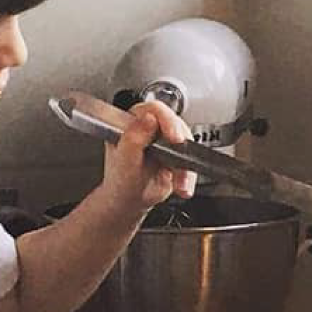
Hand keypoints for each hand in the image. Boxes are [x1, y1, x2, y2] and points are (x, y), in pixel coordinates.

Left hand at [71, 93, 196, 219]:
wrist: (130, 202)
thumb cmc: (121, 182)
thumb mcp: (124, 162)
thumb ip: (133, 139)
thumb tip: (148, 118)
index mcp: (131, 123)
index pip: (153, 110)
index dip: (167, 121)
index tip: (174, 137)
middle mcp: (148, 127)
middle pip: (174, 123)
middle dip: (180, 145)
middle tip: (179, 164)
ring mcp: (164, 140)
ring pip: (186, 141)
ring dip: (185, 165)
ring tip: (177, 182)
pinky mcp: (176, 153)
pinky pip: (190, 158)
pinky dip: (189, 173)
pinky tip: (181, 185)